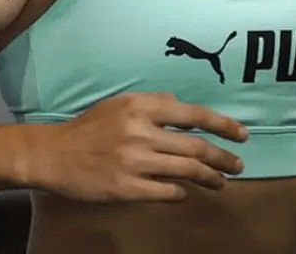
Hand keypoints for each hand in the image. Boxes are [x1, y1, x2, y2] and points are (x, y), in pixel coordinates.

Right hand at [25, 92, 247, 202]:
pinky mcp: (127, 188)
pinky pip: (166, 192)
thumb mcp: (119, 103)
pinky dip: (181, 193)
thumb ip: (152, 102)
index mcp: (141, 107)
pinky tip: (186, 193)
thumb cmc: (88, 128)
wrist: (53, 155)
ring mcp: (135, 162)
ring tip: (221, 183)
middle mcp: (141, 132)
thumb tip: (181, 104)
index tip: (241, 135)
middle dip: (223, 158)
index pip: (194, 114)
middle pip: (196, 147)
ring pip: (186, 171)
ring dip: (210, 178)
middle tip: (238, 166)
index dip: (223, 125)